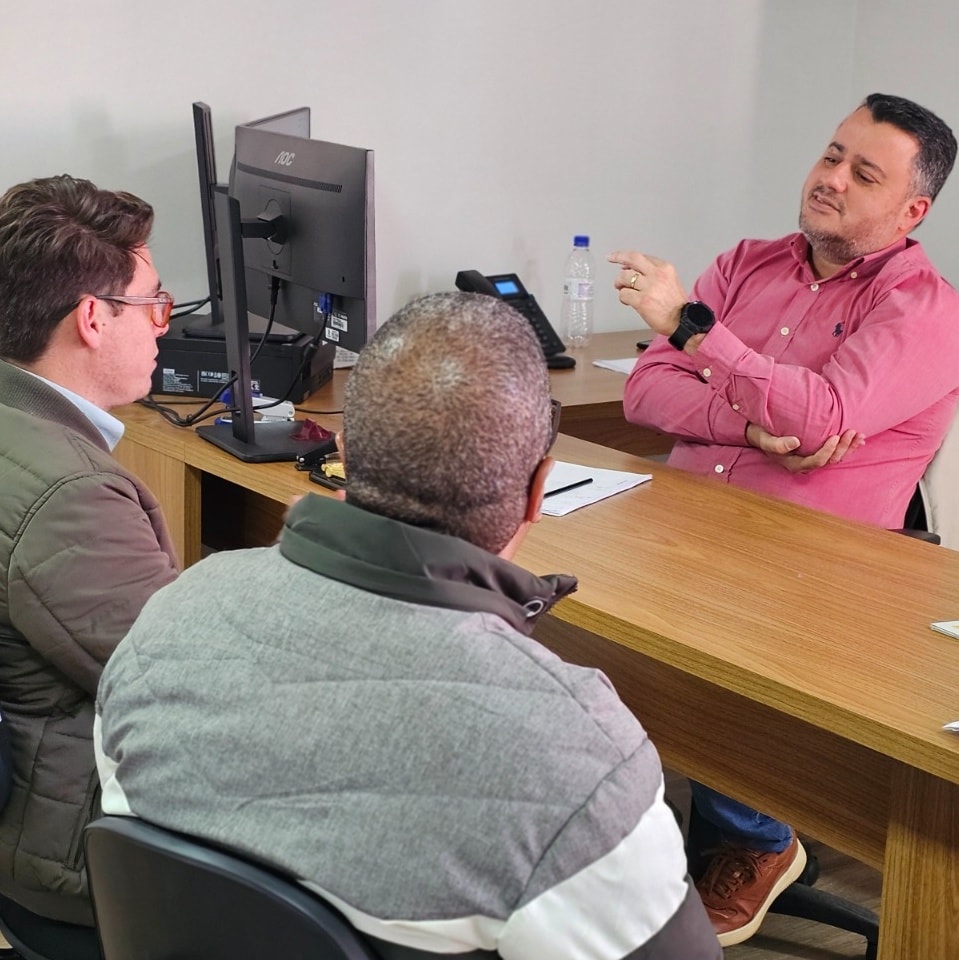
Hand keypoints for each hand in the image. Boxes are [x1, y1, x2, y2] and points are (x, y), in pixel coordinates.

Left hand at [608, 250, 687, 335]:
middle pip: (633, 259)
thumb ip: (654, 274)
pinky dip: (622, 297)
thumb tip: (632, 270)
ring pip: (624, 277)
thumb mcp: (670, 281)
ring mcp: (649, 287)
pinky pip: (624, 294)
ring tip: (621, 289)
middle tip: (611, 258)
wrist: (683, 320)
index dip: (628, 257)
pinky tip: (627, 301)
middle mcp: (657, 274)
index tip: (620, 258)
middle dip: (619, 256)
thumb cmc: (676, 304)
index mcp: (665, 268)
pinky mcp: (642, 301)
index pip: (643, 257)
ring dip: (619, 283)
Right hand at [746, 423, 864, 472]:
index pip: (816, 461)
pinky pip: (835, 452)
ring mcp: (812, 458)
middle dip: (843, 447)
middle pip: (830, 460)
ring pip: (836, 457)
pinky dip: (848, 446)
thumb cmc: (762, 435)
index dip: (827, 451)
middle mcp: (806, 463)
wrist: (760, 432)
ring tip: (859, 434)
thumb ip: (777, 444)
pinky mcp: (816, 450)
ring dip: (849, 447)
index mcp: (794, 463)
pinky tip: (858, 440)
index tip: (834, 436)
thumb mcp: (764, 438)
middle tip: (851, 431)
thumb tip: (795, 442)